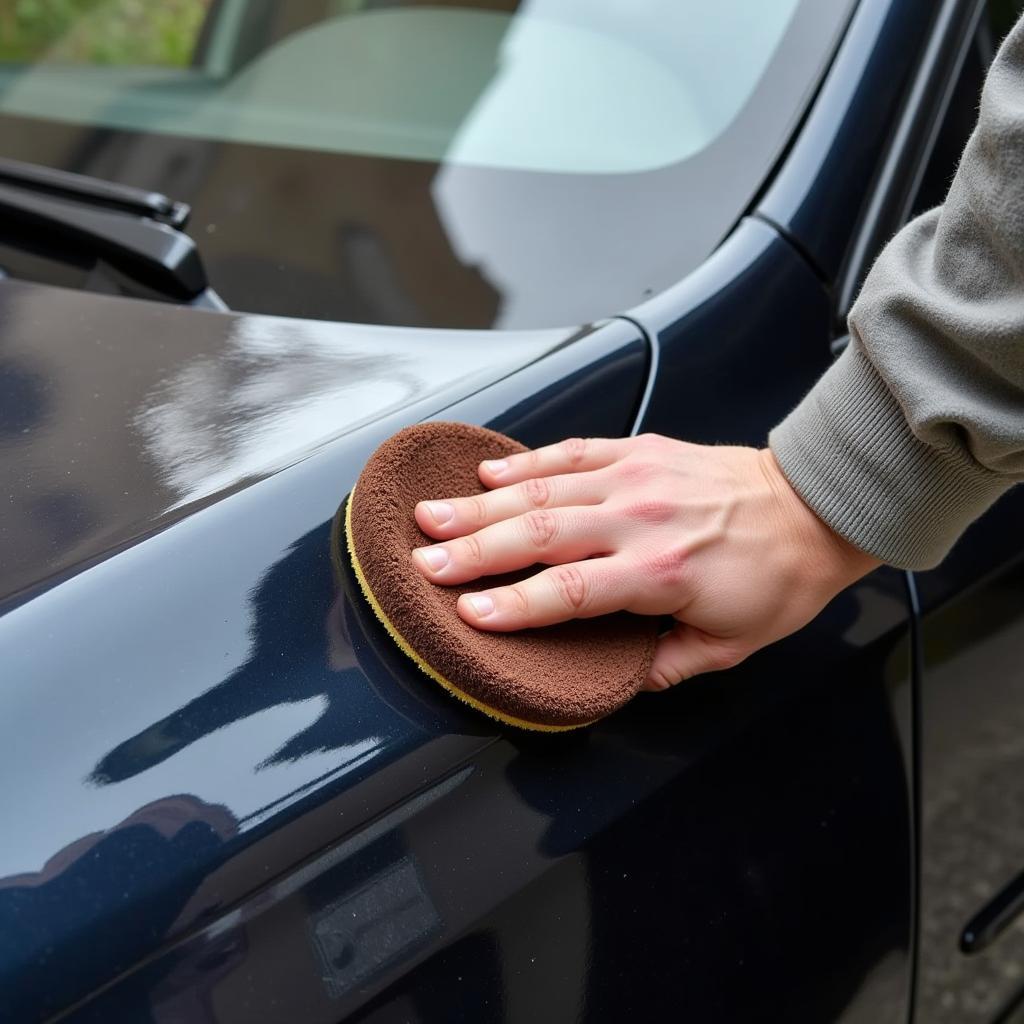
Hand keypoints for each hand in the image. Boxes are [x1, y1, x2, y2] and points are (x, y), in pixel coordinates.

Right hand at [411, 435, 879, 688]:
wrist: (814, 505)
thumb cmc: (777, 576)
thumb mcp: (730, 644)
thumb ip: (665, 665)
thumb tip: (616, 680)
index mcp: (661, 572)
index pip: (569, 591)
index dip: (513, 605)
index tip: (467, 613)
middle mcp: (640, 518)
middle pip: (539, 533)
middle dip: (473, 548)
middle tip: (422, 559)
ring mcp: (637, 477)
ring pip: (543, 488)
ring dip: (481, 503)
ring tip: (432, 512)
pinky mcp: (640, 450)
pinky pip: (573, 451)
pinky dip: (527, 461)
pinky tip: (490, 471)